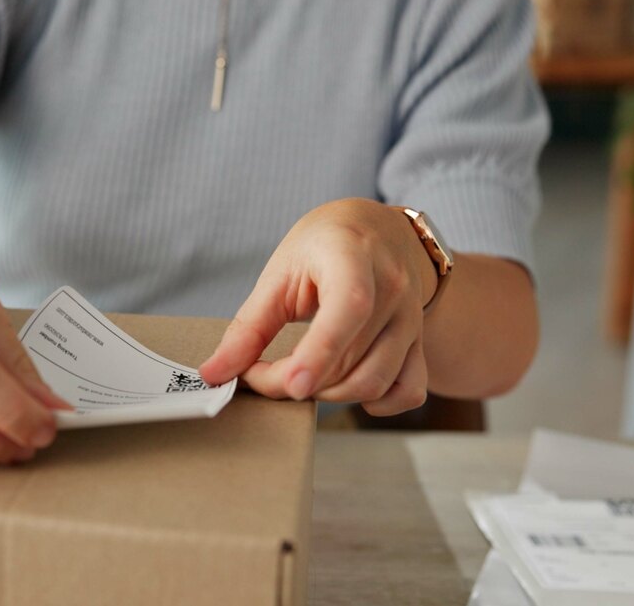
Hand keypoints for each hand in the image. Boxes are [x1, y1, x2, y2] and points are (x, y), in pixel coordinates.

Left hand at [200, 198, 437, 415]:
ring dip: (329, 395)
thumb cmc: (321, 248)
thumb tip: (214, 374)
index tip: (290, 385)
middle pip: (351, 359)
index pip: (349, 308)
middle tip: (261, 373)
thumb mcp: (278, 274)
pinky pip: (409, 390)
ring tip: (298, 376)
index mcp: (353, 257)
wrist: (375, 230)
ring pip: (377, 381)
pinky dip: (377, 403)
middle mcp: (393, 288)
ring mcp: (412, 317)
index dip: (321, 351)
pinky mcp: (419, 341)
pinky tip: (344, 387)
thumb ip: (248, 327)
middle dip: (297, 380)